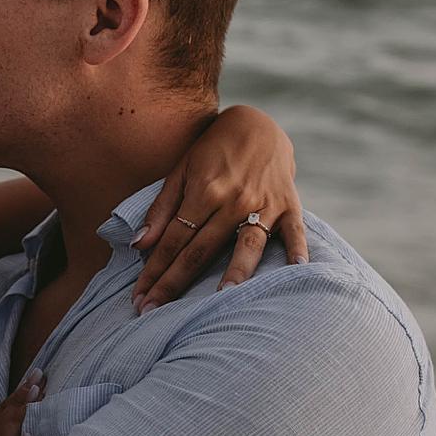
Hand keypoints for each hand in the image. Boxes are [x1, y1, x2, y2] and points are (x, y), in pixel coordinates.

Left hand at [131, 104, 310, 310]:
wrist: (258, 123)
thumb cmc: (214, 149)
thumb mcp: (182, 169)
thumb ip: (162, 207)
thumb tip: (139, 243)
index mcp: (204, 190)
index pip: (174, 240)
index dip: (155, 270)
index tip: (139, 298)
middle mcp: (234, 200)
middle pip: (201, 250)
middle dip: (175, 283)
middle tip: (154, 313)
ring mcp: (264, 203)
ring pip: (247, 245)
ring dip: (235, 272)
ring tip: (221, 299)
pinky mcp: (289, 205)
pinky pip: (294, 232)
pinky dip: (297, 251)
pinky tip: (296, 271)